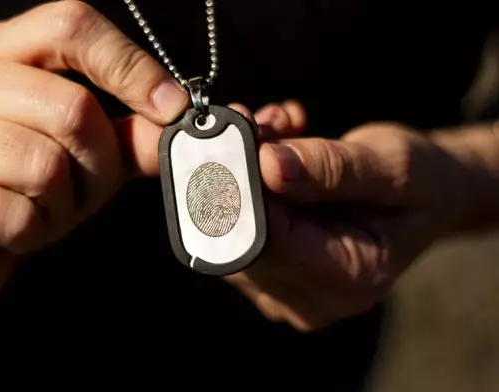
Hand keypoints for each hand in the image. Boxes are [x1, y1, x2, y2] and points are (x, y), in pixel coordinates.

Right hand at [0, 1, 187, 310]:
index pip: (70, 27)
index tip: (171, 108)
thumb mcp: (79, 151)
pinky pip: (14, 215)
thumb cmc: (19, 182)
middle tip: (88, 184)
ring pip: (44, 165)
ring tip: (45, 206)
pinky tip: (17, 228)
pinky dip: (34, 231)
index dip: (130, 67)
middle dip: (100, 161)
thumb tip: (187, 126)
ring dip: (65, 202)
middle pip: (70, 107)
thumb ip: (129, 136)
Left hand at [227, 104, 469, 330]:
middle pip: (240, 239)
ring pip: (226, 230)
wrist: (424, 199)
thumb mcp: (393, 165)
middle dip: (237, 173)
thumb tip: (268, 163)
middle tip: (253, 120)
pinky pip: (230, 227)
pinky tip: (272, 150)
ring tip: (276, 131)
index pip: (270, 241)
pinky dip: (242, 182)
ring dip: (239, 171)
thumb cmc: (421, 184)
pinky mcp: (266, 274)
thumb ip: (332, 168)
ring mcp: (284, 292)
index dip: (243, 187)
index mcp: (352, 280)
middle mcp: (312, 299)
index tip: (239, 133)